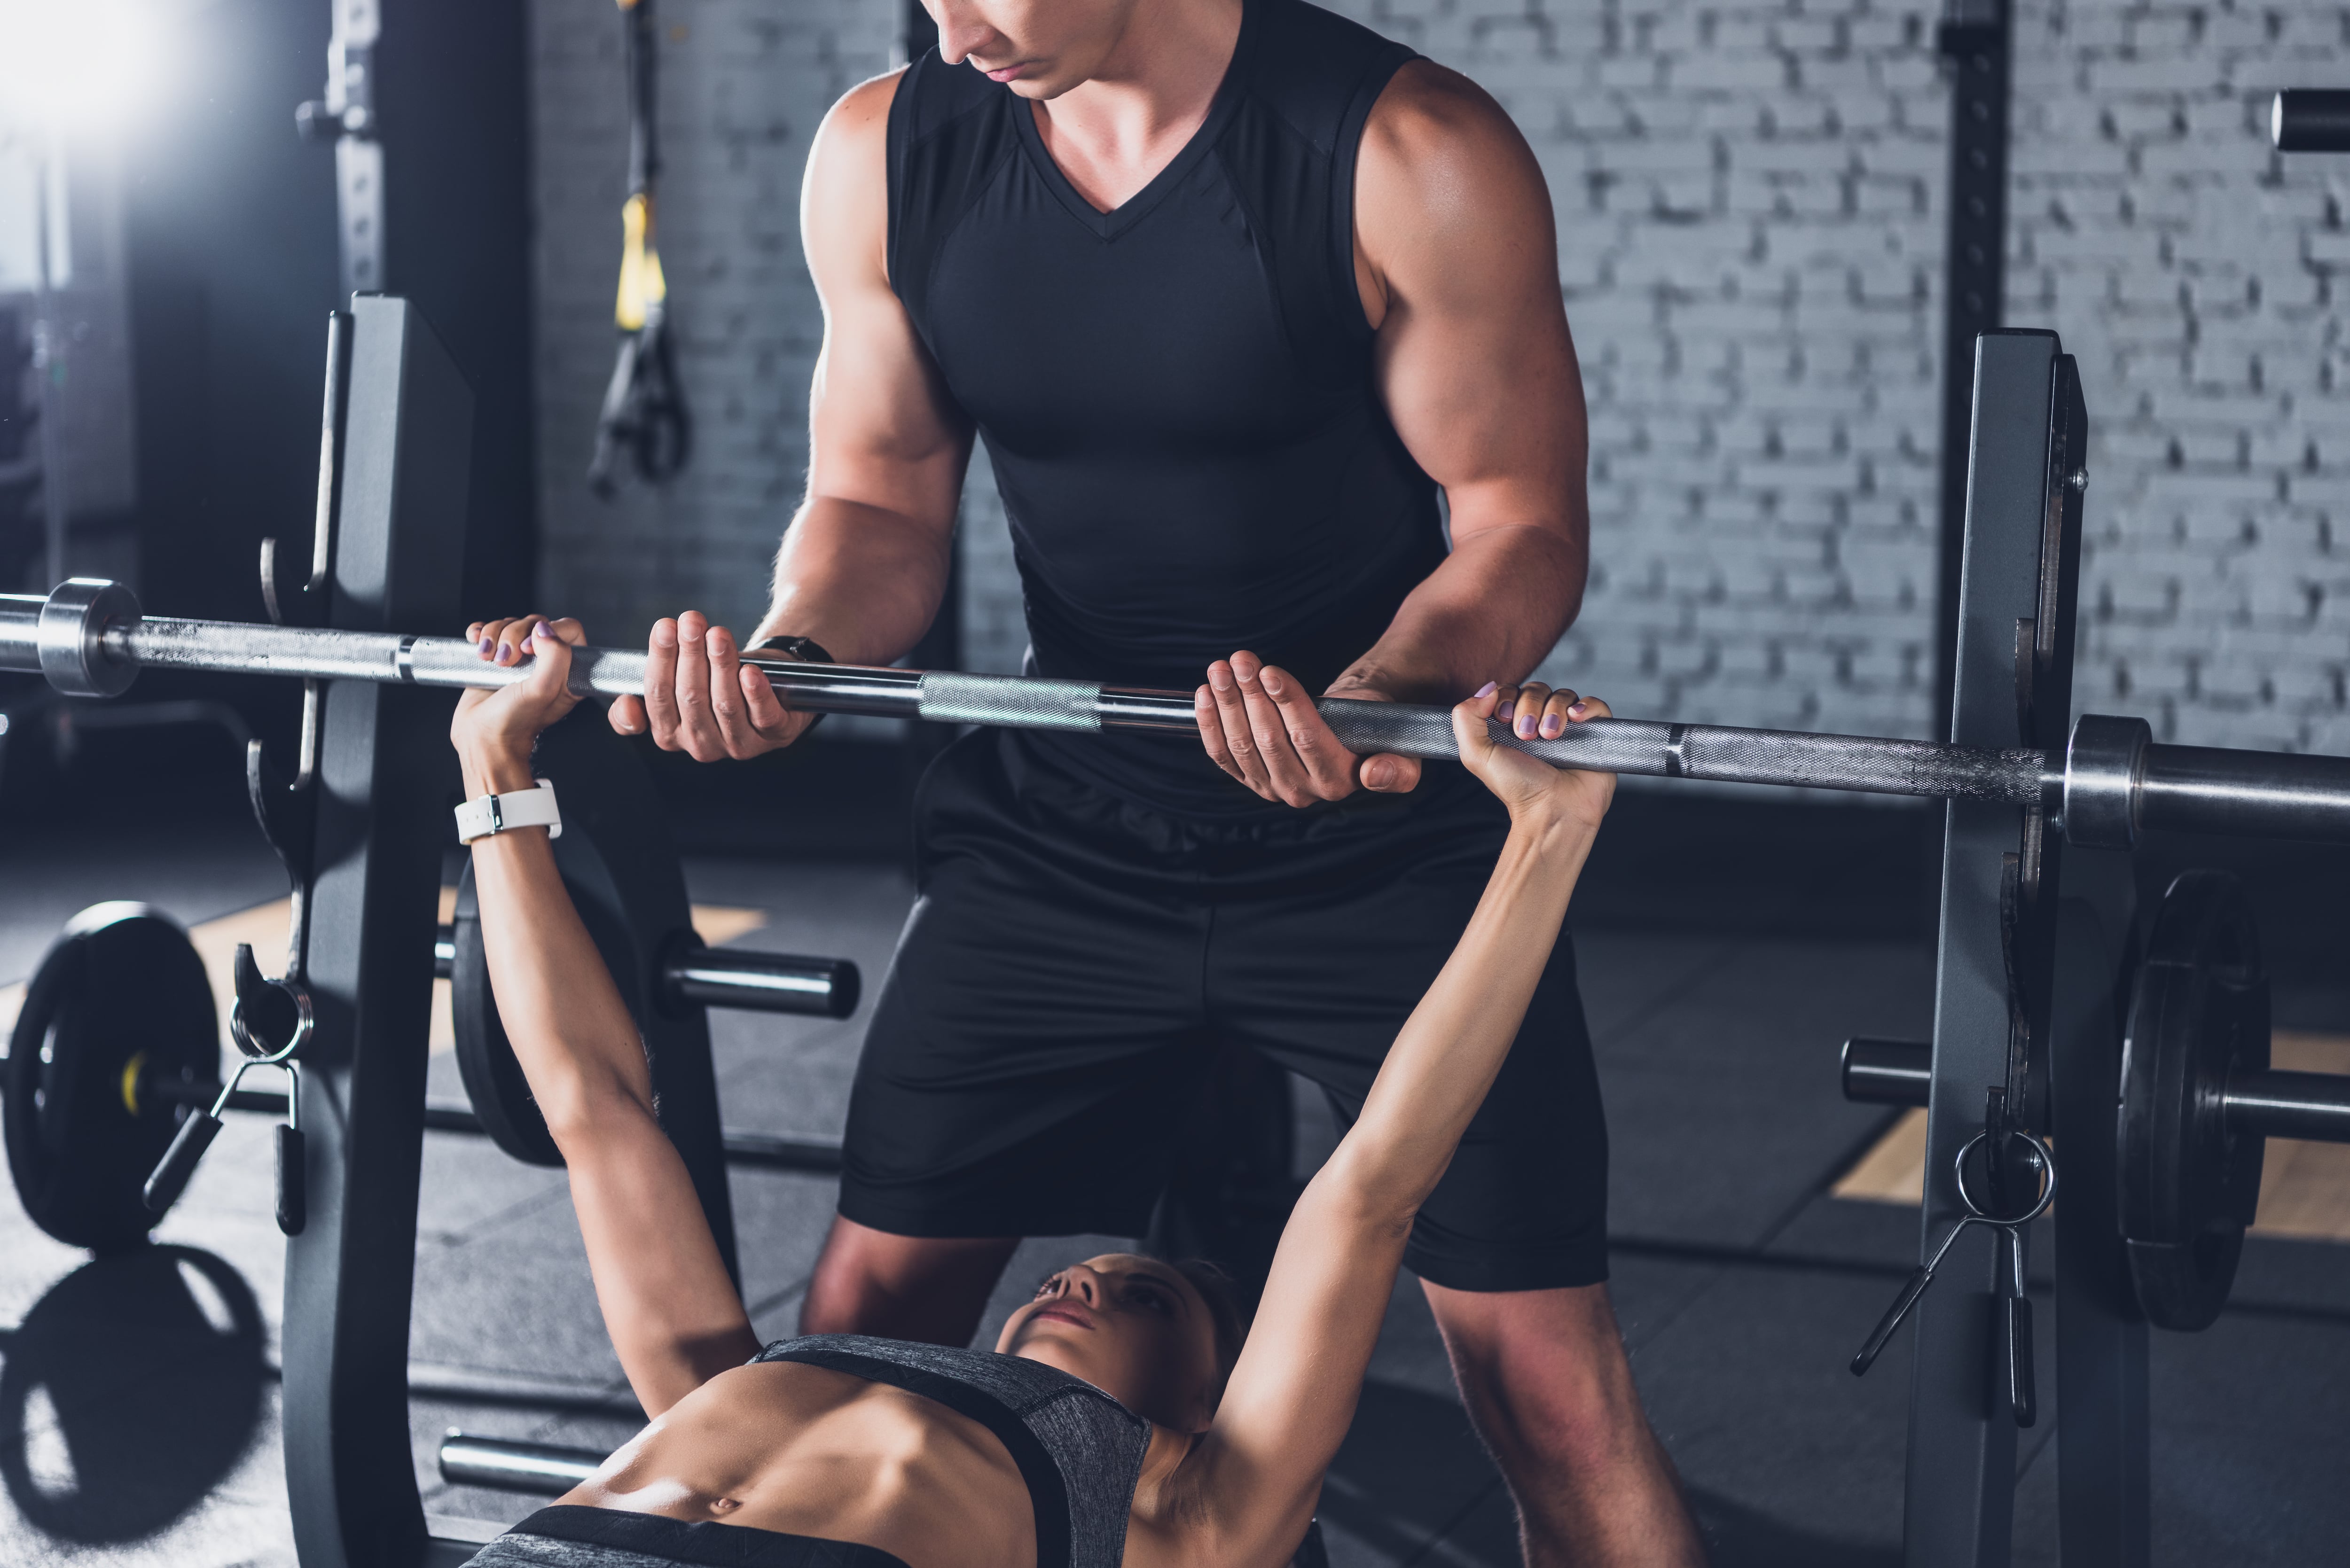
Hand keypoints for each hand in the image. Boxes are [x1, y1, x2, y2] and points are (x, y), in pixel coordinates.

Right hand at [453, 615, 586, 787]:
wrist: (483, 738)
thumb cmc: (516, 721)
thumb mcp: (544, 690)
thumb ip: (555, 656)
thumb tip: (543, 628)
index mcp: (568, 669)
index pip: (569, 629)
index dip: (550, 632)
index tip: (529, 650)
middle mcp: (545, 661)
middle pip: (535, 623)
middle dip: (513, 636)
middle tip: (504, 662)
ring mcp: (519, 659)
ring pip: (510, 624)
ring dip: (494, 636)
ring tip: (488, 660)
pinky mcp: (495, 657)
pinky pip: (488, 629)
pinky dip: (480, 633)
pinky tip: (477, 648)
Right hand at [607, 611, 813, 760]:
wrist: (767, 680)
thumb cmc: (716, 680)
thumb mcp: (676, 687)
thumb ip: (647, 694)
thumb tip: (625, 706)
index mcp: (670, 734)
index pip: (658, 697)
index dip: (660, 660)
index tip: (664, 627)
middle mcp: (702, 745)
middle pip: (690, 697)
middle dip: (690, 654)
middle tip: (692, 621)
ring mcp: (739, 744)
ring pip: (724, 704)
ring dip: (720, 665)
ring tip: (718, 634)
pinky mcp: (775, 734)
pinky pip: (763, 715)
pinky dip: (755, 692)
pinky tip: (750, 671)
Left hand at [1194, 650, 1421, 806]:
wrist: (1348, 724)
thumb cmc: (1371, 721)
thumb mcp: (1399, 743)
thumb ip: (1397, 768)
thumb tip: (1375, 774)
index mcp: (1338, 781)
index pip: (1306, 738)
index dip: (1286, 703)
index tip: (1271, 671)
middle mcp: (1302, 791)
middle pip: (1268, 739)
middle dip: (1251, 694)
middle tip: (1241, 659)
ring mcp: (1271, 787)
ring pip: (1241, 743)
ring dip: (1228, 702)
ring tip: (1223, 667)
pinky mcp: (1248, 777)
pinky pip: (1221, 753)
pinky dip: (1209, 722)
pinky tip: (1205, 693)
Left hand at [1451, 680, 1614, 829]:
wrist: (1551, 811)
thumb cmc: (1517, 789)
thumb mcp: (1477, 755)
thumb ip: (1466, 719)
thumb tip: (1487, 689)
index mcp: (1511, 726)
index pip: (1510, 691)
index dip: (1507, 697)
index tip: (1504, 718)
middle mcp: (1540, 723)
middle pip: (1536, 690)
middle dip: (1529, 707)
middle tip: (1527, 735)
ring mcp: (1568, 728)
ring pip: (1563, 695)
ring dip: (1554, 710)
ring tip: (1549, 737)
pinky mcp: (1594, 733)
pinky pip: (1595, 705)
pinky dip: (1586, 706)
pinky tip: (1575, 719)